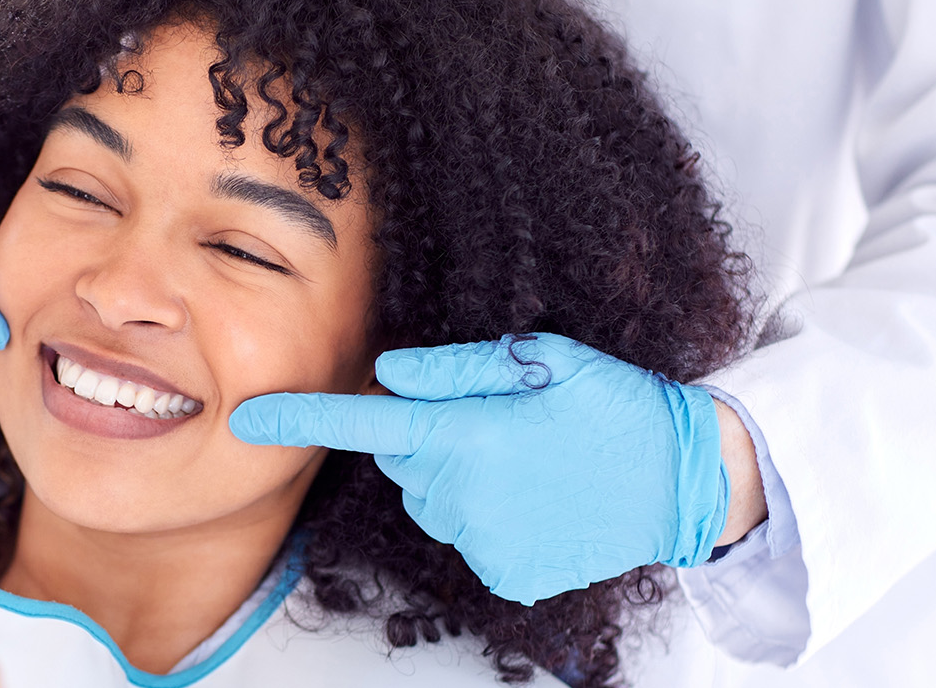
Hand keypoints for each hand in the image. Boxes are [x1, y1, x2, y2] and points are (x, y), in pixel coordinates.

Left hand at [229, 333, 729, 604]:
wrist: (688, 480)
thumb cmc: (617, 407)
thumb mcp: (545, 361)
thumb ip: (457, 369)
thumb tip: (388, 375)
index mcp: (469, 434)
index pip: (365, 425)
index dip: (299, 420)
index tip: (247, 421)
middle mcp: (466, 495)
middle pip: (405, 460)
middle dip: (434, 438)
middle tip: (503, 424)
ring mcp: (485, 543)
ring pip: (434, 501)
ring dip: (462, 480)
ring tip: (530, 462)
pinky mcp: (507, 574)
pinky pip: (469, 537)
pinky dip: (492, 519)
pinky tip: (539, 500)